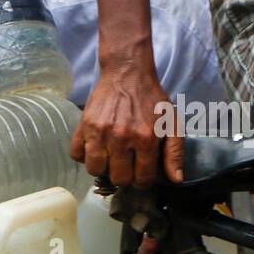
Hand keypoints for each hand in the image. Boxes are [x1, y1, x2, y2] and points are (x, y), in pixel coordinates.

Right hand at [70, 65, 181, 188]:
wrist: (127, 72)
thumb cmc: (152, 99)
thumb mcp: (172, 123)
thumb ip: (175, 153)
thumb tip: (176, 180)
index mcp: (145, 139)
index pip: (142, 179)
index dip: (144, 181)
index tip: (142, 174)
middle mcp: (122, 138)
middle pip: (118, 179)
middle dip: (125, 176)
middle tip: (127, 165)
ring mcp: (100, 132)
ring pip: (95, 170)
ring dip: (104, 168)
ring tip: (111, 158)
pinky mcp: (84, 125)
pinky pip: (77, 154)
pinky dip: (84, 155)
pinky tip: (96, 148)